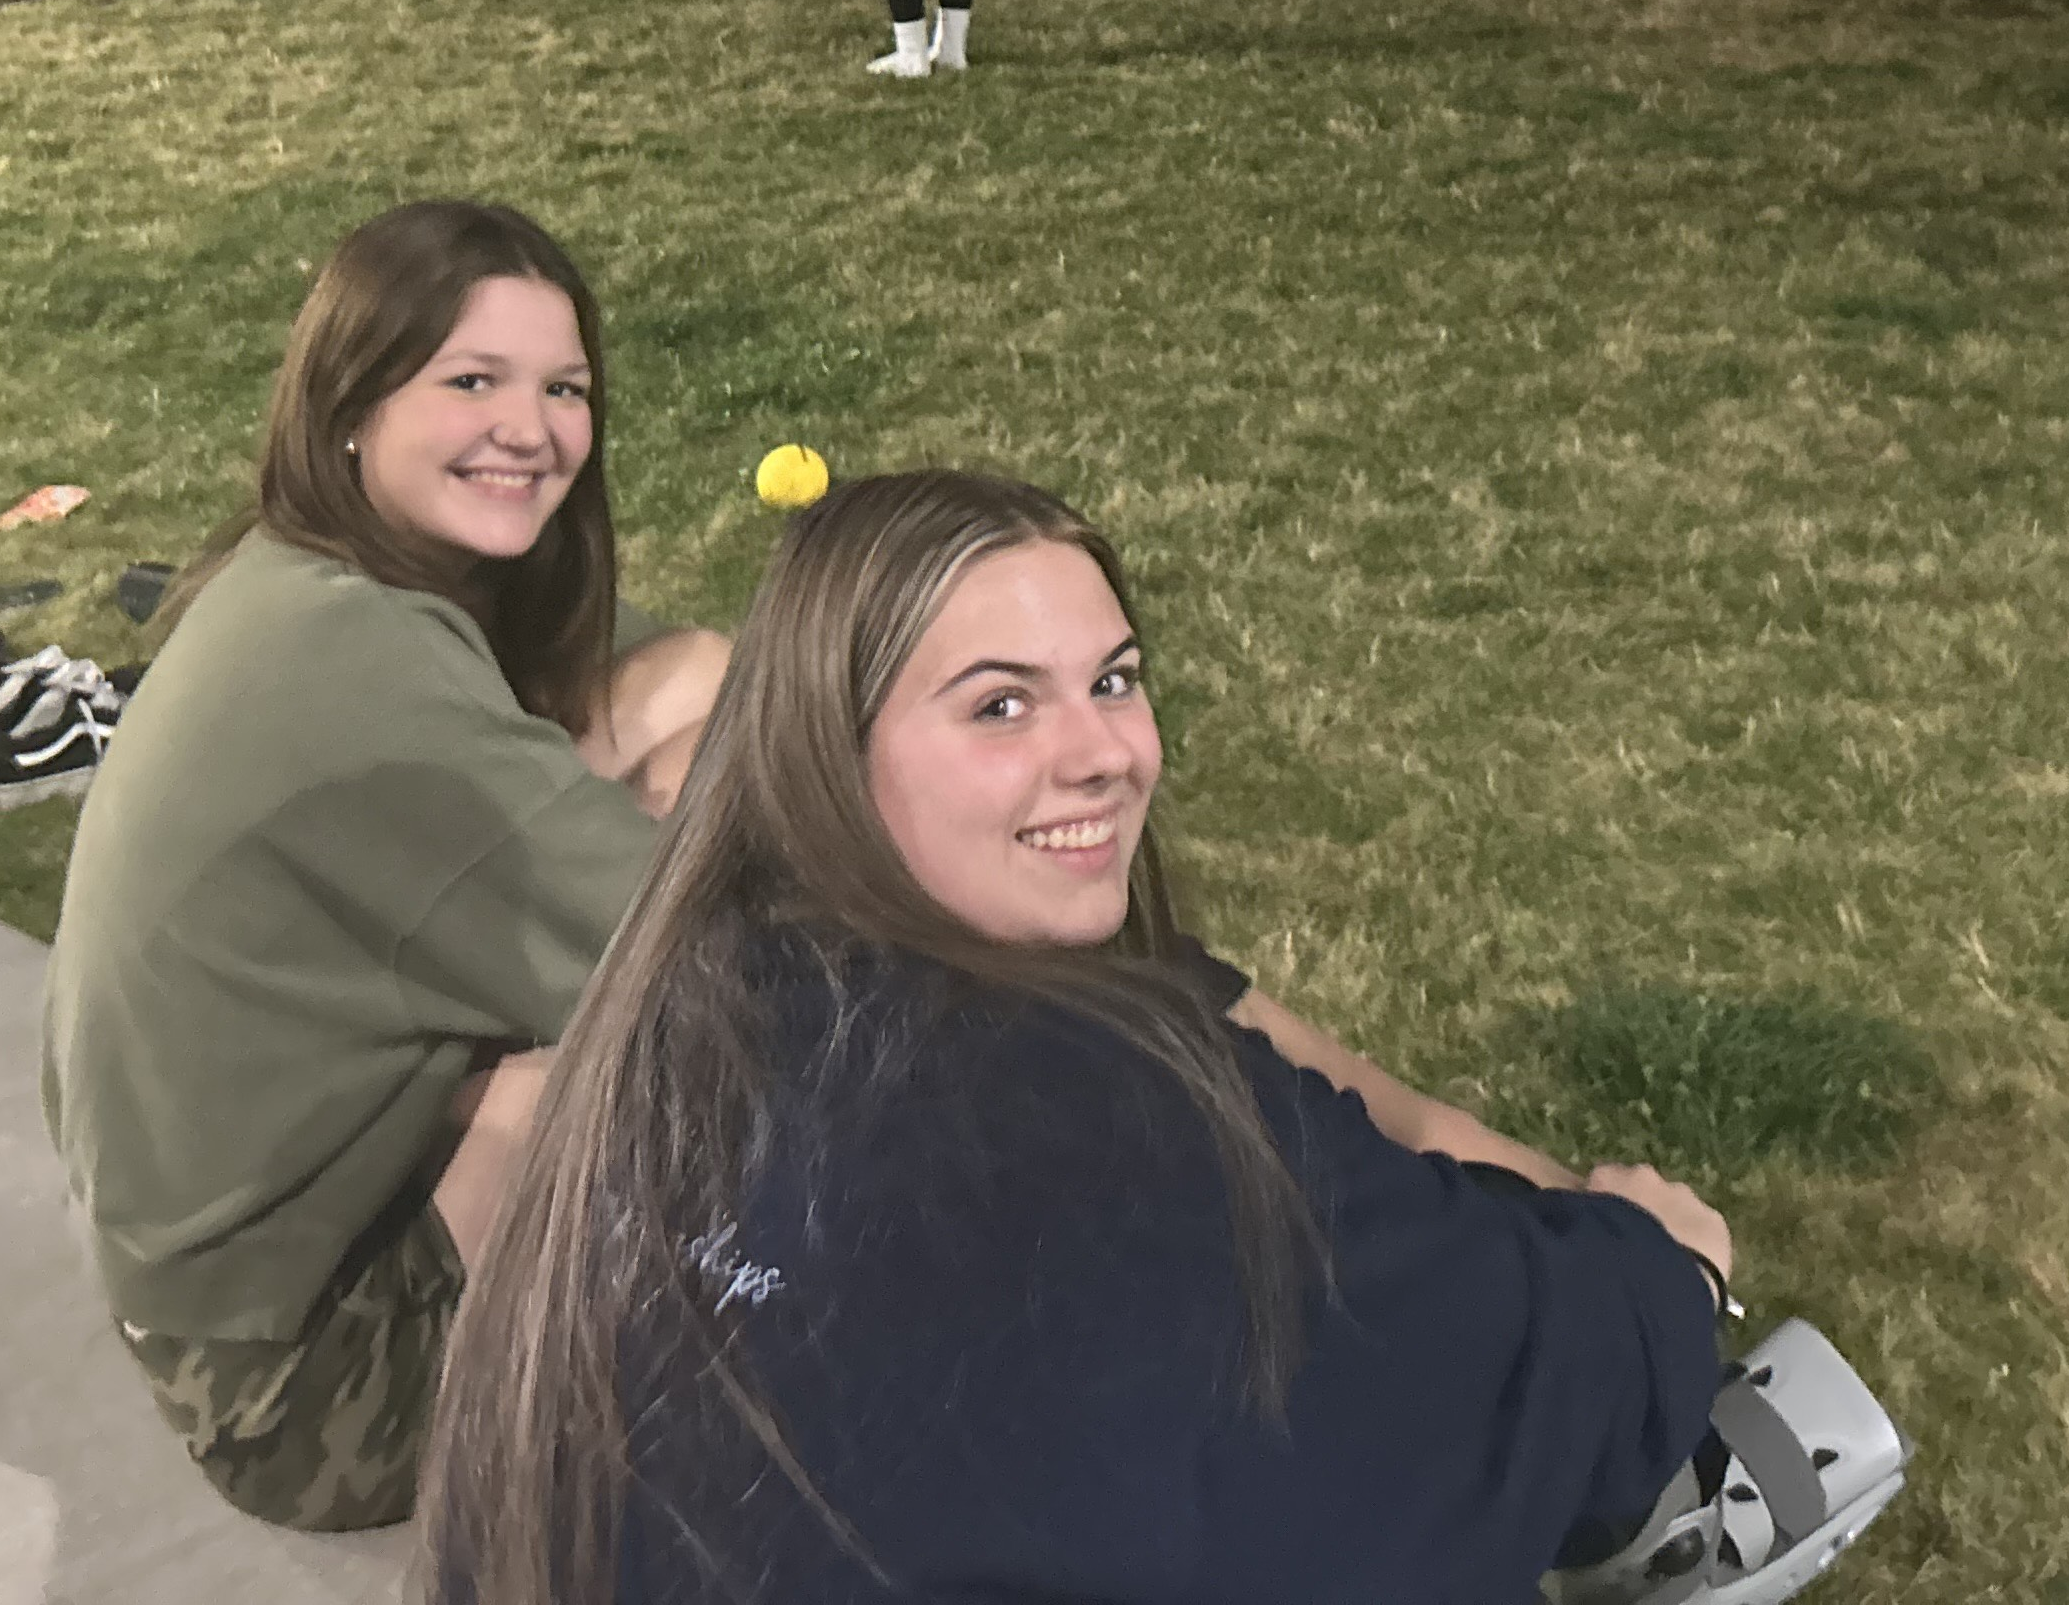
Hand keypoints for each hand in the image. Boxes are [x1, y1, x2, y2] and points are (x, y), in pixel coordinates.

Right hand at [1584, 1163, 1733, 1294]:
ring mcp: (1682, 1195)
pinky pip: (1702, 1227)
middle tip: (1630, 1248)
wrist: (1652, 1279)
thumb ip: (1579, 1226)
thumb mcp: (1573, 1239)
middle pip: (1639, 1190)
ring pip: (1673, 1206)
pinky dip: (1695, 1241)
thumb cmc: (1597, 1259)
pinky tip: (1689, 1268)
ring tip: (1660, 1261)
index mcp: (1605, 1176)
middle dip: (1636, 1211)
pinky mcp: (1713, 1219)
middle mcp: (1644, 1176)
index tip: (1600, 1233)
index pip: (1601, 1183)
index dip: (1600, 1208)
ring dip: (1667, 1224)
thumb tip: (1577, 1232)